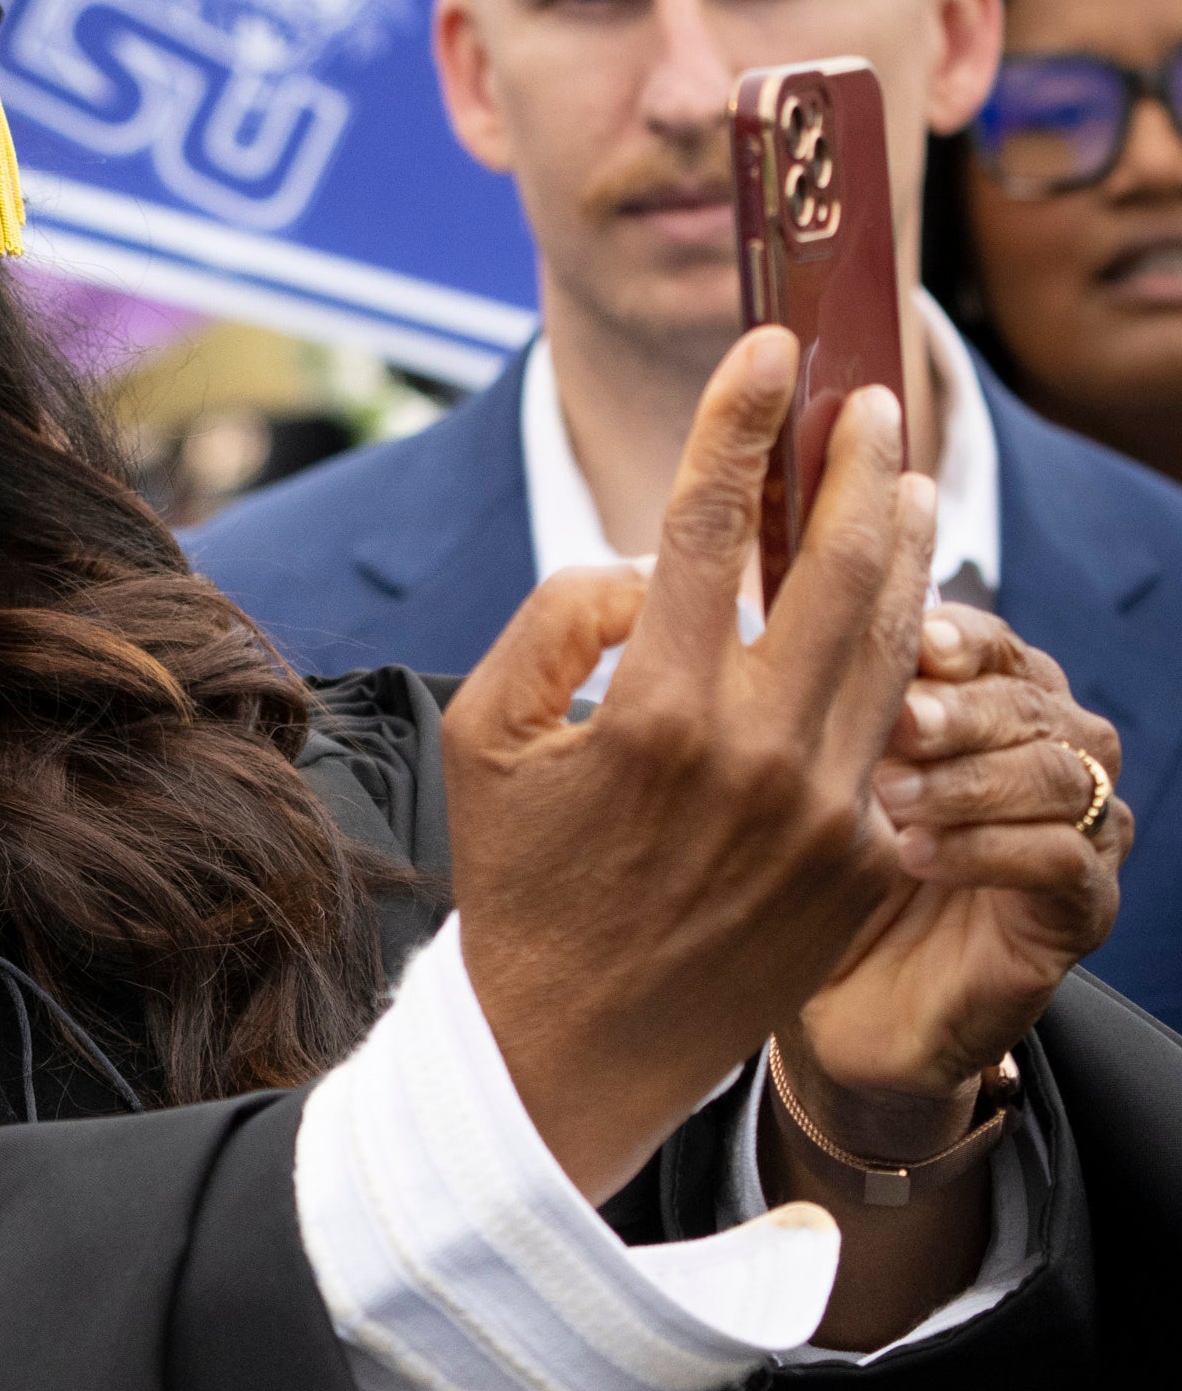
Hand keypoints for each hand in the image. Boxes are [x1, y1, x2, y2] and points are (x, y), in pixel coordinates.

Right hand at [443, 327, 934, 1200]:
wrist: (577, 1042)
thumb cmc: (517, 877)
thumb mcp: (482, 739)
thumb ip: (550, 626)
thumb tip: (634, 568)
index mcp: (649, 714)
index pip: (700, 529)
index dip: (735, 424)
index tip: (768, 348)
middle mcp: (754, 754)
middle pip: (835, 568)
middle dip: (860, 469)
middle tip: (874, 403)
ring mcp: (827, 811)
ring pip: (889, 644)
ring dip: (905, 551)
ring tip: (908, 486)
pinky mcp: (869, 859)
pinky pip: (892, 736)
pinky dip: (897, 667)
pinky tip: (899, 618)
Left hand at [784, 607, 1124, 1150]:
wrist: (836, 1001)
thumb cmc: (812, 868)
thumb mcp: (805, 769)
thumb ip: (814, 691)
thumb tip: (770, 603)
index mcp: (988, 706)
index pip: (992, 645)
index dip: (958, 637)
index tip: (911, 639)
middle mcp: (1048, 756)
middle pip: (1031, 701)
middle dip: (961, 709)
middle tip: (896, 726)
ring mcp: (1077, 833)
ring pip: (1057, 775)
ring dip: (970, 778)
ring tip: (892, 796)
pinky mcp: (1080, 911)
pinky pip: (1062, 862)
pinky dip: (990, 850)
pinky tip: (914, 855)